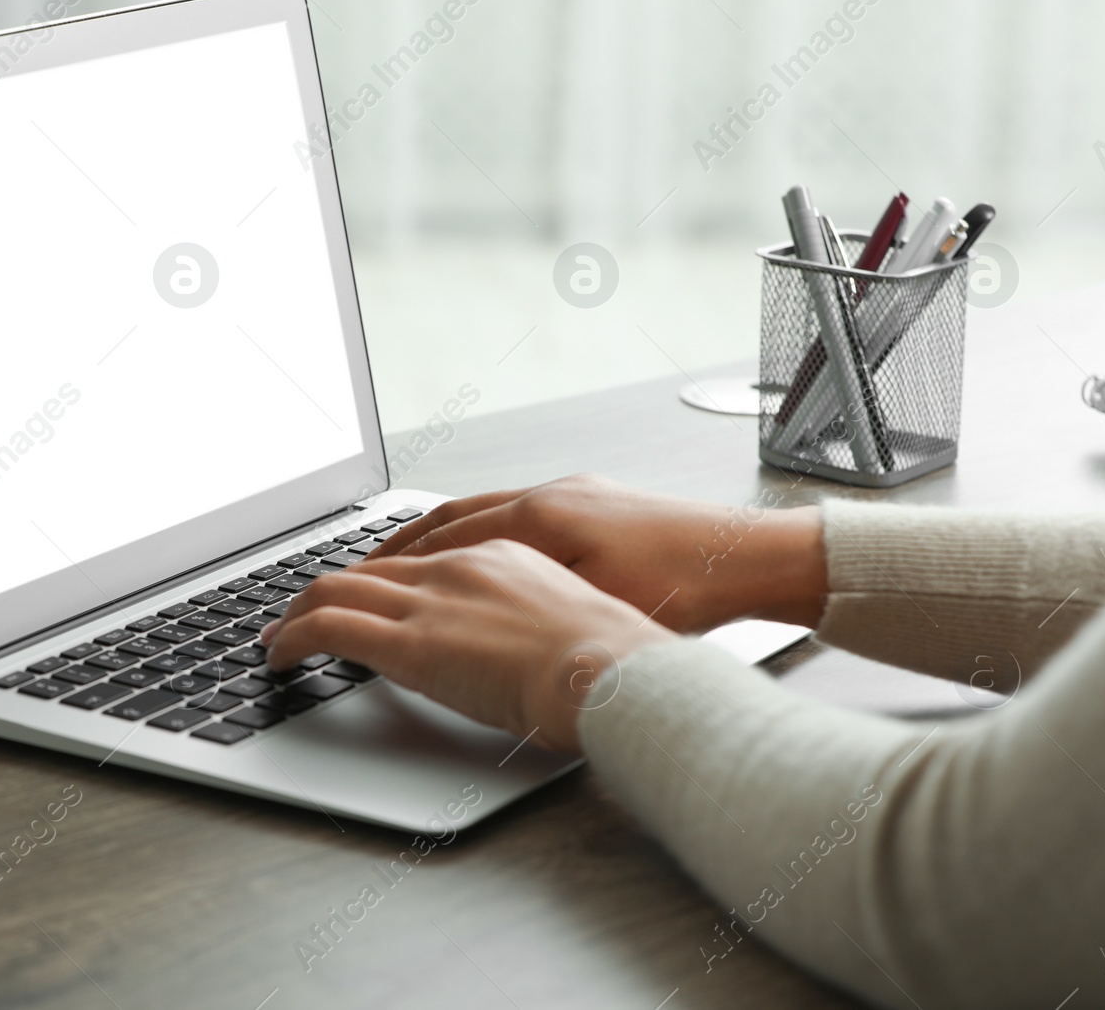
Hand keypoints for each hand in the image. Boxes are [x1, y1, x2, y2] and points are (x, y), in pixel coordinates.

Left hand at [262, 539, 669, 754]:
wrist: (616, 670)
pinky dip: (293, 639)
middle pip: (369, 568)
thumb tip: (531, 654)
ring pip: (336, 590)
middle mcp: (458, 568)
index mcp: (500, 558)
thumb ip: (538, 628)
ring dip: (297, 614)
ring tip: (277, 637)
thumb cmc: (614, 663)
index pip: (418, 559)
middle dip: (324, 592)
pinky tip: (279, 659)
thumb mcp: (575, 626)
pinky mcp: (411, 643)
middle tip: (295, 614)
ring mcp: (432, 602)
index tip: (357, 595)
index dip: (377, 578)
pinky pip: (330, 629)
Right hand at [371, 475, 826, 632]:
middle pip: (453, 517)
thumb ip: (526, 600)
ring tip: (400, 556)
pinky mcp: (595, 503)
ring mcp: (574, 494)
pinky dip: (478, 530)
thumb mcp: (595, 604)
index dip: (395, 567)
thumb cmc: (684, 587)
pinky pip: (514, 512)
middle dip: (400, 545)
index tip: (354, 585)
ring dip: (436, 534)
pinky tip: (475, 550)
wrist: (750, 557)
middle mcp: (551, 496)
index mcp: (543, 518)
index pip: (446, 541)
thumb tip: (471, 608)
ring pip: (482, 511)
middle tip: (356, 569)